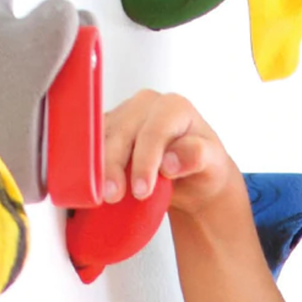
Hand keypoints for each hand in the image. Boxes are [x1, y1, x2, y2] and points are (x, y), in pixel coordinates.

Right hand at [103, 90, 242, 214]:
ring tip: (100, 194)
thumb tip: (170, 162)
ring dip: (97, 167)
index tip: (143, 190)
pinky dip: (89, 165)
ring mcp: (122, 116)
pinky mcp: (106, 131)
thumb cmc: (203, 166)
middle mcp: (145, 105)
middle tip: (114, 196)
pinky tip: (90, 185)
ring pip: (101, 138)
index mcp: (173, 107)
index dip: (146, 161)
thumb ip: (196, 156)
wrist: (191, 176)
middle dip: (115, 166)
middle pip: (122, 133)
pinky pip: (89, 146)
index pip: (154, 131)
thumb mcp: (212, 162)